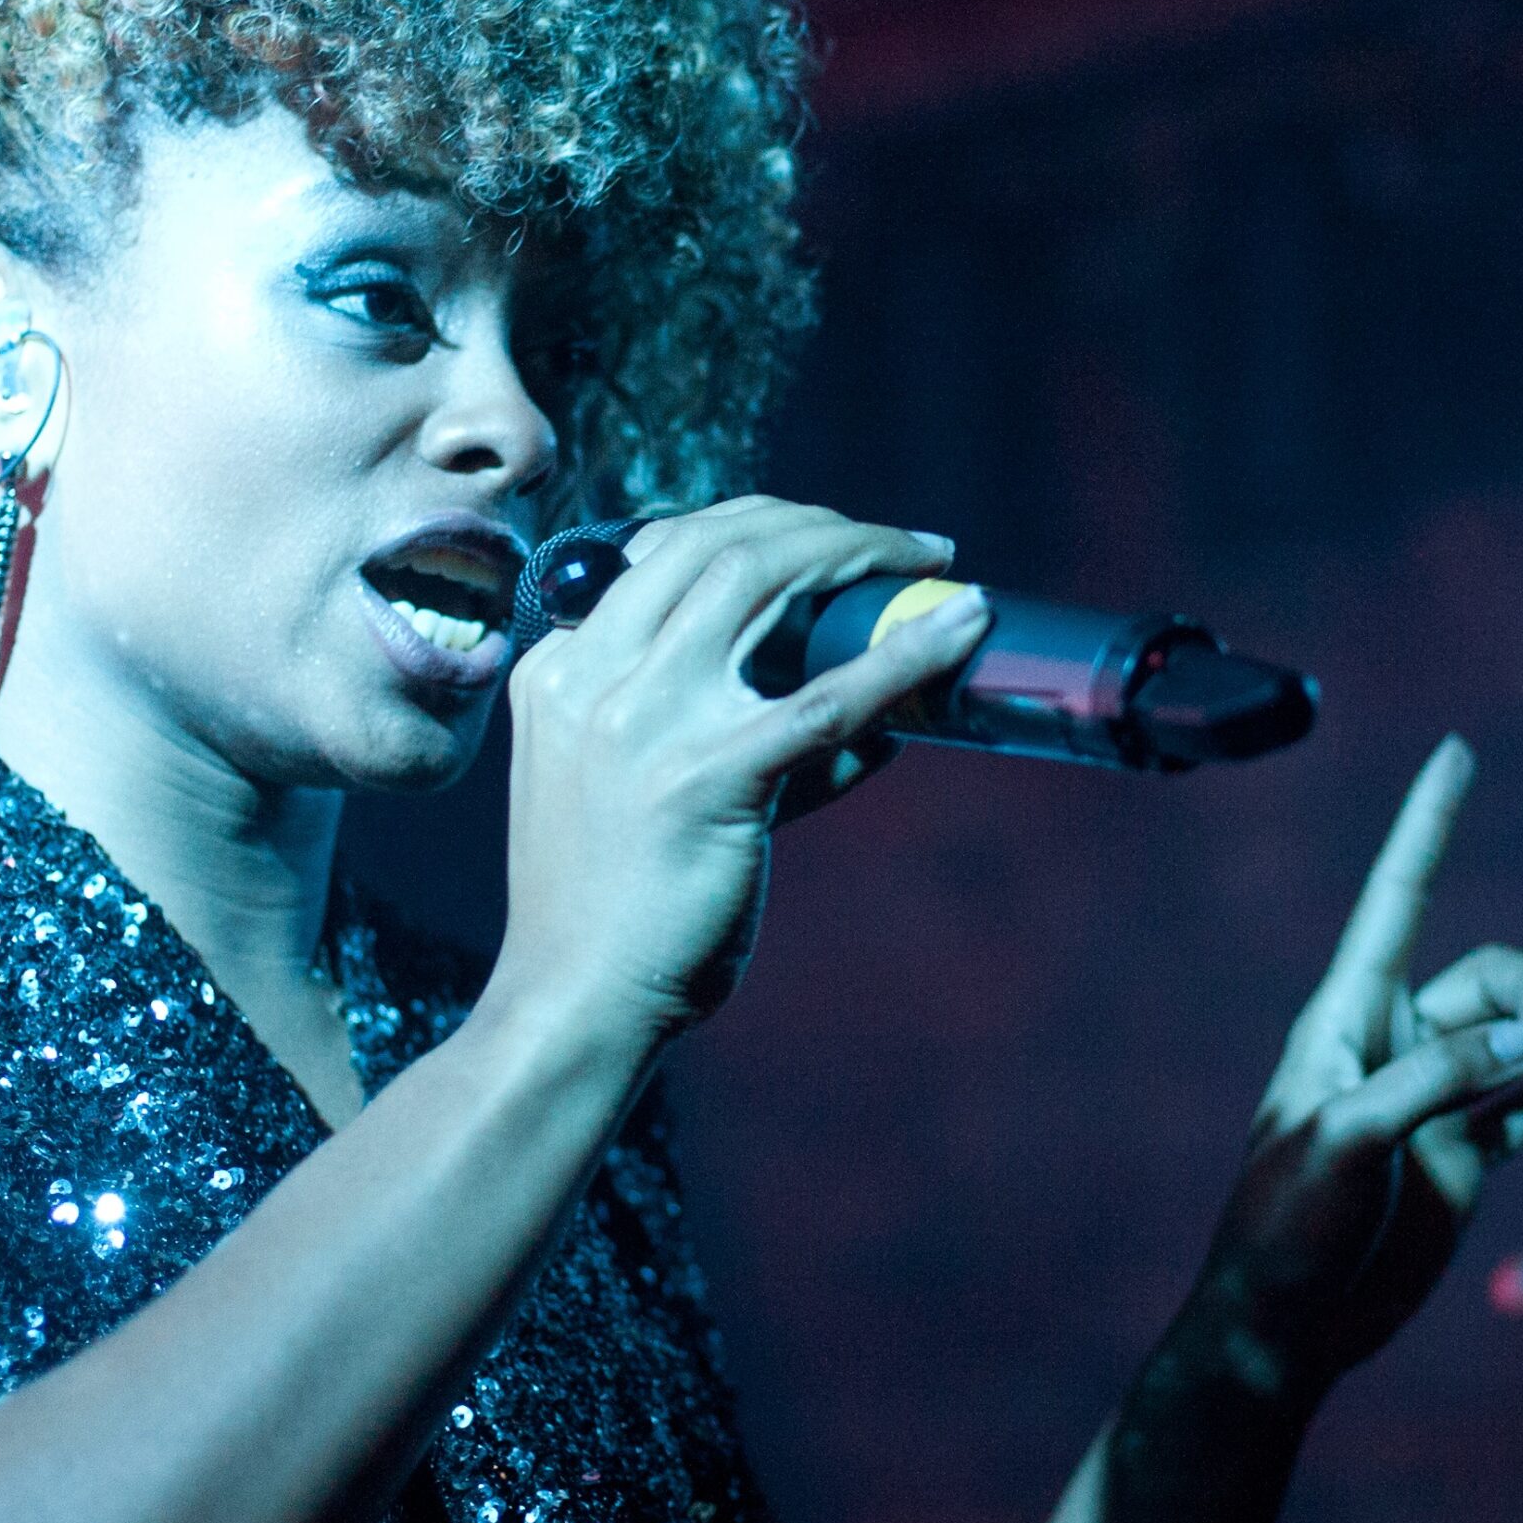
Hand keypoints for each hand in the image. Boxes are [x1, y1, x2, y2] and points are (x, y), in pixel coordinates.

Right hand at [492, 497, 989, 1037]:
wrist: (575, 998)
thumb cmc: (607, 904)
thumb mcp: (606, 778)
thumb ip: (694, 723)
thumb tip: (859, 707)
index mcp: (560, 666)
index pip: (663, 549)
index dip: (759, 523)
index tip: (824, 536)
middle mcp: (592, 674)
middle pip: (715, 543)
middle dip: (820, 524)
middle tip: (894, 545)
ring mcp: (646, 720)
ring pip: (761, 579)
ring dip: (859, 552)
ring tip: (926, 563)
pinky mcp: (709, 776)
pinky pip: (829, 694)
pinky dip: (908, 652)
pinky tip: (961, 627)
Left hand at [1184, 737, 1522, 1399]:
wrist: (1292, 1319)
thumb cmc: (1290, 1223)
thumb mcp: (1351, 1140)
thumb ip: (1438, 1079)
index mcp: (1344, 1018)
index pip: (1396, 898)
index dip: (1428, 824)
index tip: (1456, 752)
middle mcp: (1392, 1045)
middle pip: (1488, 976)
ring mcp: (1433, 1098)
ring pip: (1520, 1033)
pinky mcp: (1466, 1153)